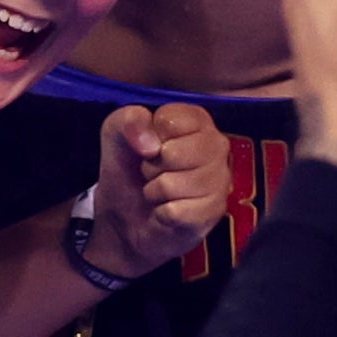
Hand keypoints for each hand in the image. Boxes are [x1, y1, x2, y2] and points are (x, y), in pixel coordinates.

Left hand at [91, 101, 233, 273]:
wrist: (127, 216)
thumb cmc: (129, 169)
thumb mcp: (116, 134)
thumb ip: (128, 121)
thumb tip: (151, 144)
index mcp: (196, 119)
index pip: (170, 120)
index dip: (151, 134)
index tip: (151, 144)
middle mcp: (216, 145)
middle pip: (173, 153)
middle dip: (152, 166)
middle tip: (154, 170)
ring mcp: (220, 180)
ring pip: (171, 184)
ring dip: (155, 190)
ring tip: (161, 190)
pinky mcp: (214, 212)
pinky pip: (175, 212)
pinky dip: (162, 214)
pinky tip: (169, 209)